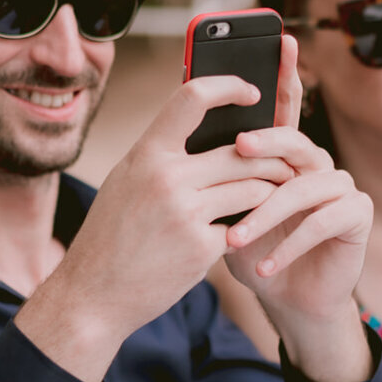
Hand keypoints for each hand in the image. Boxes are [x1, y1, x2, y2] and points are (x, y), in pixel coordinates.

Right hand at [17, 73, 292, 381]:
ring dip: (270, 193)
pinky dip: (247, 230)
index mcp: (146, 154)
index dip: (229, 86)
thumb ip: (163, 155)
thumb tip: (207, 127)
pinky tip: (243, 235)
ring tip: (274, 197)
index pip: (193, 97)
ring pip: (253, 188)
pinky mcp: (201, 248)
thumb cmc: (112, 234)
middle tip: (287, 162)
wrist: (93, 294)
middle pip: (242, 151)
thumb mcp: (127, 181)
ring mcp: (185, 213)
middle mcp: (166, 177)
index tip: (252, 92)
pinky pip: (242, 227)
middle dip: (273, 157)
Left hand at [221, 38, 373, 377]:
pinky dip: (289, 244)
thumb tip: (183, 139)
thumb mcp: (224, 210)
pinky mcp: (357, 214)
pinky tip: (265, 266)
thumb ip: (216, 174)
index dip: (286, 72)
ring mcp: (341, 185)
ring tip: (231, 241)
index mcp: (286, 153)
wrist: (284, 297)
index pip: (285, 105)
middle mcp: (317, 161)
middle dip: (266, 143)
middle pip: (294, 139)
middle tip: (238, 148)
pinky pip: (324, 219)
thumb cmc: (251, 249)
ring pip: (303, 185)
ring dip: (264, 216)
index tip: (282, 39)